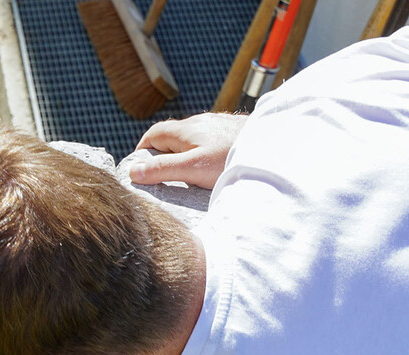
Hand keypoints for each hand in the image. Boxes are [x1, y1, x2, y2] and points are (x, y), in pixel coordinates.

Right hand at [128, 113, 247, 188]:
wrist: (275, 146)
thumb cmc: (232, 158)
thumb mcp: (192, 168)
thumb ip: (163, 169)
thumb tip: (133, 172)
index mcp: (186, 129)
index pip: (154, 134)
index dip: (142, 150)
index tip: (138, 169)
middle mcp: (201, 123)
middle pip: (172, 136)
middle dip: (162, 155)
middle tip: (161, 178)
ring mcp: (218, 126)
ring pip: (192, 139)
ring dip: (183, 155)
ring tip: (186, 176)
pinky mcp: (233, 133)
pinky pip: (210, 142)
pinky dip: (202, 154)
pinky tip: (211, 168)